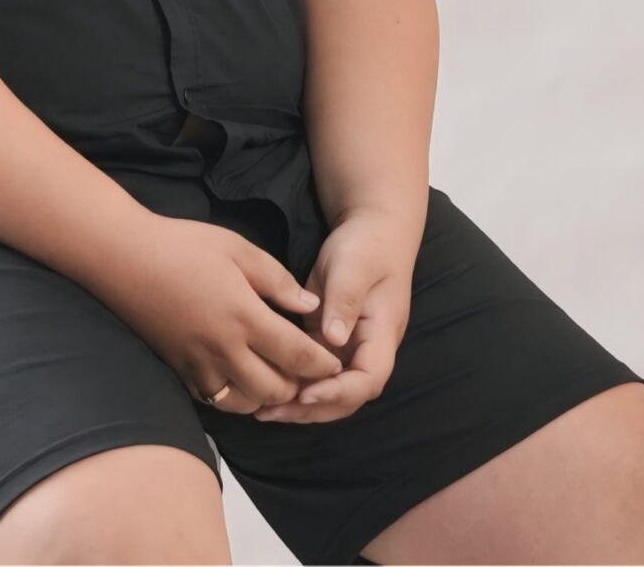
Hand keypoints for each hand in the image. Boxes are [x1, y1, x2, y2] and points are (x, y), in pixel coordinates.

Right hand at [87, 212, 344, 415]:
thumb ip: (278, 280)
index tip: (336, 363)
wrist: (122, 257)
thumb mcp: (238, 249)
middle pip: (275, 390)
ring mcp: (198, 364)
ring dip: (267, 395)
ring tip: (276, 376)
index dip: (323, 365)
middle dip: (299, 385)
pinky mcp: (179, 370)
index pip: (297, 355)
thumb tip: (310, 305)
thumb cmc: (182, 245)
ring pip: (246, 403)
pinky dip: (236, 397)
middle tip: (308, 371)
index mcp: (244, 316)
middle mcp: (223, 349)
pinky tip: (242, 378)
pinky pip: (216, 400)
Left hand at [252, 204, 418, 423]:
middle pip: (348, 397)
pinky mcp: (329, 341)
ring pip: (329, 391)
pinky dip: (294, 385)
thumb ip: (345, 301)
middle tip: (271, 412)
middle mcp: (367, 349)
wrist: (372, 231)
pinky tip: (265, 389)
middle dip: (313, 410)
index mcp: (382, 334)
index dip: (338, 392)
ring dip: (300, 405)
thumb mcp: (354, 266)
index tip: (305, 394)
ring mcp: (348, 348)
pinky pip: (314, 373)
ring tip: (262, 410)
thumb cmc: (366, 245)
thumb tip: (334, 339)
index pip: (368, 379)